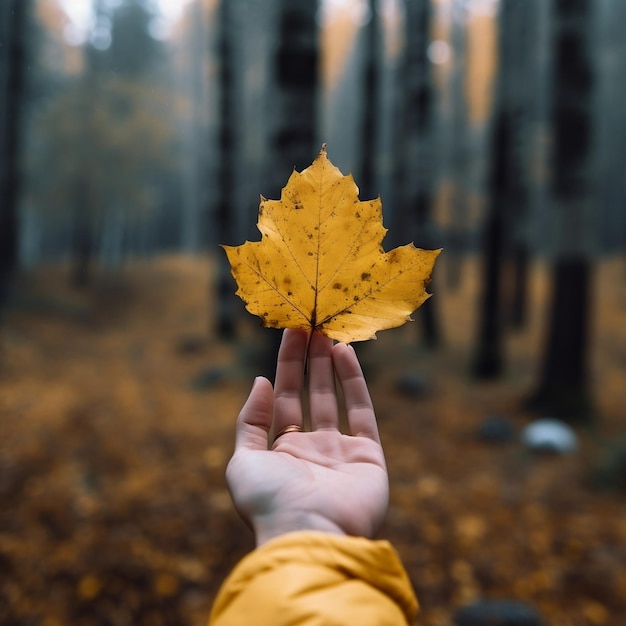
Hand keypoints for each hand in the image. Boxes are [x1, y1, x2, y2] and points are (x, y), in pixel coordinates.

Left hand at [226, 329, 388, 546]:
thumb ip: (250, 420)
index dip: (286, 364)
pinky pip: (362, 410)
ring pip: (334, 396)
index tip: (290, 332)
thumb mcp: (243, 461)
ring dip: (329, 364)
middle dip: (309, 359)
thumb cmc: (269, 501)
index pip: (284, 397)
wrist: (309, 534)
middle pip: (310, 392)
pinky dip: (354, 381)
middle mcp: (311, 447)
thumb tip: (261, 382)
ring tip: (327, 332)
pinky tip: (344, 352)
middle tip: (311, 323)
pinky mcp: (368, 455)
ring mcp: (340, 450)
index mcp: (281, 449)